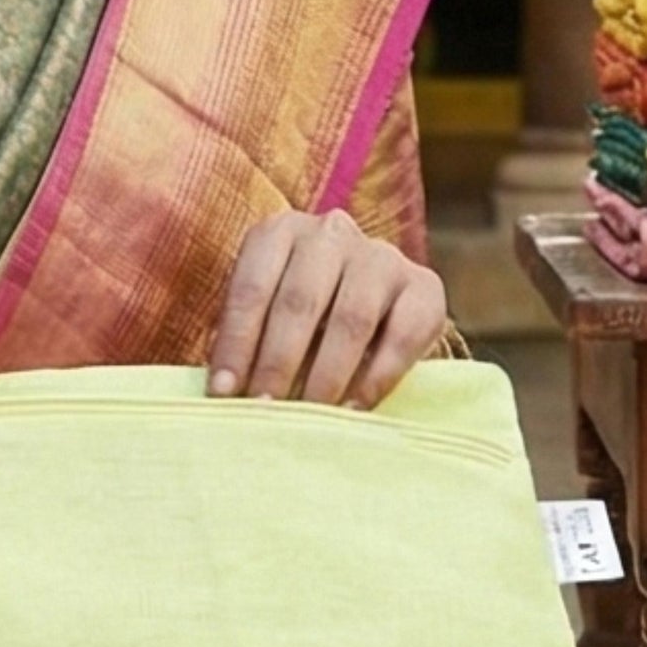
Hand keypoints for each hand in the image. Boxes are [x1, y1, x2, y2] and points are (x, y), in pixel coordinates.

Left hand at [210, 209, 446, 406]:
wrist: (376, 307)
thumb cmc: (302, 319)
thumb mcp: (265, 317)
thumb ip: (245, 343)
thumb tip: (222, 394)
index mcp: (280, 232)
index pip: (252, 288)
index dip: (235, 343)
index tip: (223, 393)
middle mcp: (331, 233)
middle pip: (300, 300)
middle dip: (277, 361)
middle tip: (264, 409)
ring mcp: (381, 256)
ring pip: (352, 317)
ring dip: (326, 373)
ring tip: (309, 414)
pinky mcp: (425, 286)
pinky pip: (403, 333)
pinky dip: (377, 376)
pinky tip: (354, 408)